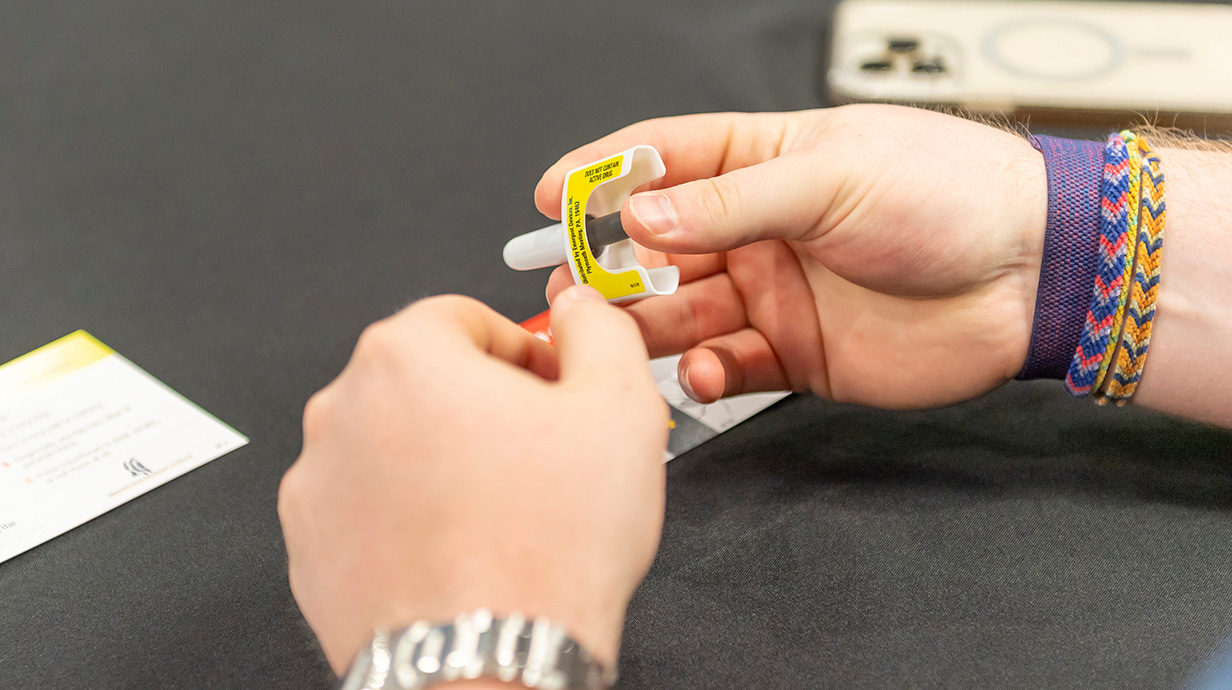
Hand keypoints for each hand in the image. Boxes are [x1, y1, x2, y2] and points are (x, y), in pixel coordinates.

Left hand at [279, 288, 668, 672]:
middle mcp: (343, 410)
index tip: (549, 385)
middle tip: (537, 451)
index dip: (523, 350)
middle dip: (482, 404)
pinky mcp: (310, 547)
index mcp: (406, 357)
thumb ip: (600, 331)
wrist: (490, 664)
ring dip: (443, 459)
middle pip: (425, 379)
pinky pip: (367, 505)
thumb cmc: (544, 551)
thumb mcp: (619, 408)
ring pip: (395, 443)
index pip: (466, 317)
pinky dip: (408, 514)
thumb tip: (582, 310)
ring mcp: (318, 483)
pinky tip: (460, 544)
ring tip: (502, 508)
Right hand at [537, 105, 1047, 408]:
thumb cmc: (949, 193)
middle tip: (575, 290)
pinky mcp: (796, 353)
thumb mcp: (830, 177)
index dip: (602, 176)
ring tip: (621, 340)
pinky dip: (706, 374)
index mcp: (764, 162)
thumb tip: (640, 213)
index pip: (662, 160)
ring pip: (684, 313)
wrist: (1029, 276)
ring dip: (647, 328)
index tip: (551, 198)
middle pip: (658, 248)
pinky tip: (704, 372)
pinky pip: (730, 367)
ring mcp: (774, 292)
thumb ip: (728, 202)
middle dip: (611, 268)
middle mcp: (759, 228)